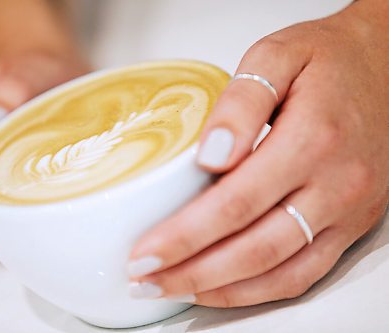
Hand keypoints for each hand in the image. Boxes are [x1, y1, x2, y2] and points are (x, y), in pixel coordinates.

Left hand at [127, 1, 388, 305]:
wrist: (386, 65)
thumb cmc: (327, 59)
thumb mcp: (276, 56)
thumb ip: (241, 102)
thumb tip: (210, 156)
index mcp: (311, 140)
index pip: (235, 203)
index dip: (185, 236)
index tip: (144, 252)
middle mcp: (335, 185)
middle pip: (253, 248)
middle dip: (191, 272)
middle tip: (145, 280)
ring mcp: (347, 211)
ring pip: (279, 273)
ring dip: (219, 289)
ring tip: (171, 289)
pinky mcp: (351, 224)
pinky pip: (305, 274)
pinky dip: (258, 291)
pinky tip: (219, 288)